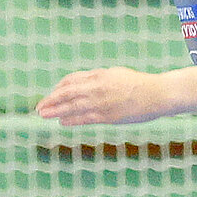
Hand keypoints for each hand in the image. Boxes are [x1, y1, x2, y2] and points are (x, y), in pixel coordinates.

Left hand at [35, 67, 171, 125]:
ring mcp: (101, 101)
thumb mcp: (115, 74)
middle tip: (39, 107)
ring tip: (43, 115)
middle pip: (66, 93)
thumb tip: (84, 85)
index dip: (58, 89)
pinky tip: (62, 121)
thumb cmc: (138, 84)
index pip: (71, 80)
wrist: (157, 93)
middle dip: (50, 100)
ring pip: (72, 106)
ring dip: (55, 110)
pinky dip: (71, 119)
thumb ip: (99, 79)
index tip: (51, 95)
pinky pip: (84, 118)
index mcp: (99, 75)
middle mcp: (97, 86)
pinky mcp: (107, 115)